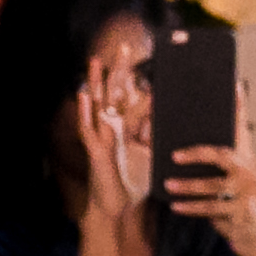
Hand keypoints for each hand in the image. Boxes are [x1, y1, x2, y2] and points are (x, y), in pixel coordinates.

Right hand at [71, 41, 153, 234]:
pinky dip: (84, 112)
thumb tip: (173, 116)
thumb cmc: (134, 180)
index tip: (145, 57)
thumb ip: (158, 134)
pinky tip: (83, 96)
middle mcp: (112, 127)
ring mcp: (101, 137)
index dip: (137, 78)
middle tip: (124, 47)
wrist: (120, 207)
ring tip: (96, 62)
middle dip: (118, 71)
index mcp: (127, 126)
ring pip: (97, 106)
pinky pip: (87, 129)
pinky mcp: (94, 151)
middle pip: (114, 93)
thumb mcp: (152, 154)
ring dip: (95, 83)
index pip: (132, 96)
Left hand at [166, 86, 255, 255]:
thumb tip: (184, 157)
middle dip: (196, 153)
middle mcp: (252, 172)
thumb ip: (220, 172)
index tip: (233, 85)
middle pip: (222, 155)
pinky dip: (191, 208)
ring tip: (168, 186)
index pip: (243, 131)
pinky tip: (176, 206)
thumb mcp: (235, 188)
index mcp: (250, 161)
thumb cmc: (239, 211)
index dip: (238, 109)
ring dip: (188, 187)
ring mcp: (249, 193)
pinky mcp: (243, 213)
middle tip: (173, 155)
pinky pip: (211, 208)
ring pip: (212, 186)